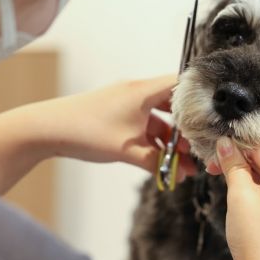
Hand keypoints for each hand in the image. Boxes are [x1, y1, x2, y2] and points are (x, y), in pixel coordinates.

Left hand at [0, 75, 195, 194]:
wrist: (45, 129)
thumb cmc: (85, 132)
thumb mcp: (127, 151)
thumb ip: (157, 161)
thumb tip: (181, 173)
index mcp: (143, 91)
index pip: (182, 86)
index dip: (200, 99)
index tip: (214, 118)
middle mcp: (137, 93)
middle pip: (174, 106)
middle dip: (188, 129)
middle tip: (200, 151)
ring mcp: (127, 104)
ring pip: (160, 119)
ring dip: (171, 140)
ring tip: (183, 163)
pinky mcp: (117, 115)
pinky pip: (145, 126)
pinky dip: (155, 141)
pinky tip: (161, 161)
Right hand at [213, 137, 259, 259]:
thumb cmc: (256, 240)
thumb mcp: (240, 196)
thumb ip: (233, 165)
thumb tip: (225, 143)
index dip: (236, 149)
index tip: (214, 155)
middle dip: (242, 162)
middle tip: (215, 170)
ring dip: (250, 176)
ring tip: (228, 184)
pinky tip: (244, 196)